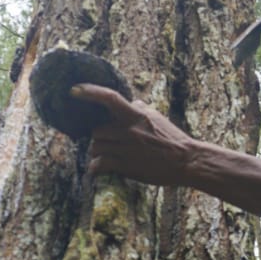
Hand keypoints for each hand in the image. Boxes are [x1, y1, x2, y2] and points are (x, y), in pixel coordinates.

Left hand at [70, 83, 198, 185]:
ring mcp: (126, 148)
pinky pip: (99, 164)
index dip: (90, 92)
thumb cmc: (173, 139)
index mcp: (136, 115)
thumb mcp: (157, 118)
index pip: (110, 98)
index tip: (74, 90)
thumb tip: (132, 102)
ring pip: (96, 147)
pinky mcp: (126, 165)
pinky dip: (95, 167)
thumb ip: (141, 110)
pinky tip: (96, 169)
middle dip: (99, 137)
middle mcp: (129, 130)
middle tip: (106, 143)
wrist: (186, 161)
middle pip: (97, 130)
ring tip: (106, 156)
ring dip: (98, 152)